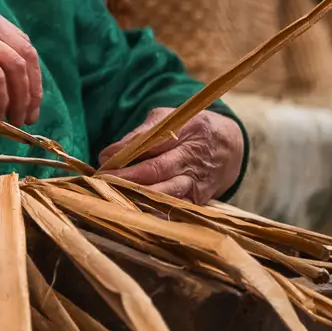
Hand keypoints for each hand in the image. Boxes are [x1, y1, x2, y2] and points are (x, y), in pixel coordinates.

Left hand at [101, 108, 242, 203]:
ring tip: (112, 197)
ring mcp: (197, 182)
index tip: (104, 159)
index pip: (153, 142)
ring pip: (164, 194)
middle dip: (126, 178)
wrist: (229, 147)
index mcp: (189, 131)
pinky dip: (152, 213)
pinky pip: (173, 210)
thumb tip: (110, 154)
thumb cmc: (190, 129)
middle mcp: (193, 158)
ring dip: (136, 197)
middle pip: (156, 171)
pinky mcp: (197, 201)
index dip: (127, 152)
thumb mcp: (170, 118)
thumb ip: (141, 134)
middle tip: (102, 181)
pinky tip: (131, 213)